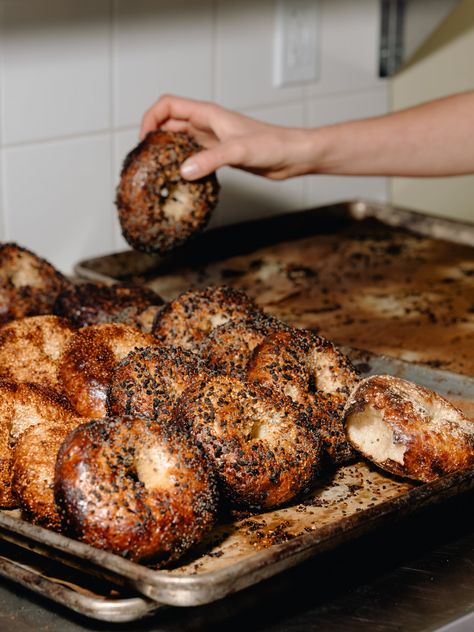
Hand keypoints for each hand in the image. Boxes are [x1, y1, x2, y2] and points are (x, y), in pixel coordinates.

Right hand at [140, 95, 311, 180]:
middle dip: (154, 137)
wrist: (293, 156)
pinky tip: (181, 179)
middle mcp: (208, 124)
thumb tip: (183, 171)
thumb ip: (210, 160)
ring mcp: (213, 140)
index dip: (150, 118)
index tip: (144, 140)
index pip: (168, 105)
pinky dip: (183, 164)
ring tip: (157, 170)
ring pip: (180, 141)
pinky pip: (193, 156)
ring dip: (167, 152)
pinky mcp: (220, 155)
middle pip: (169, 124)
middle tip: (145, 160)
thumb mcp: (239, 151)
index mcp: (208, 114)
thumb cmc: (273, 145)